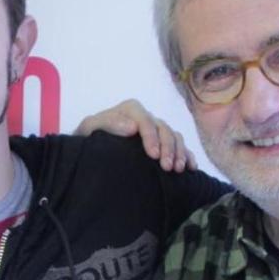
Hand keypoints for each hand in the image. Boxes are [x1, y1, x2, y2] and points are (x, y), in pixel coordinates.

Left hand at [75, 99, 197, 171]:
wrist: (88, 148)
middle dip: (168, 148)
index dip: (151, 137)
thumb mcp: (89, 127)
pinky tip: (190, 167)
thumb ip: (108, 123)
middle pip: (164, 129)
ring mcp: (155, 129)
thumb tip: (132, 128)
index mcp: (131, 110)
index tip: (152, 155)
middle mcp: (145, 117)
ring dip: (179, 152)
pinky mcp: (161, 142)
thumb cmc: (88, 137)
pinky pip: (179, 146)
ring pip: (174, 137)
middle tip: (166, 166)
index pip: (145, 120)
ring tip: (177, 169)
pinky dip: (187, 155)